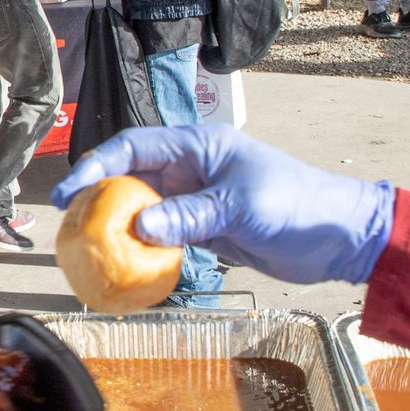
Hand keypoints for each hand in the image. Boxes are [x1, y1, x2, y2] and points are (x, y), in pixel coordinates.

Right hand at [53, 124, 396, 284]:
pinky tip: (125, 265)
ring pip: (142, 208)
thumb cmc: (300, 205)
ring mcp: (195, 198)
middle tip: (70, 225)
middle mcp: (191, 167)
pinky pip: (162, 235)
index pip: (134, 147)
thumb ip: (191, 215)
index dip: (97, 165)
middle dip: (98, 198)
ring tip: (88, 248)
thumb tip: (139, 227)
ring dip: (118, 226)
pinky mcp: (203, 227)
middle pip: (130, 177)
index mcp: (199, 145)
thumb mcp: (242, 207)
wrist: (339, 237)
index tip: (71, 191)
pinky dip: (143, 249)